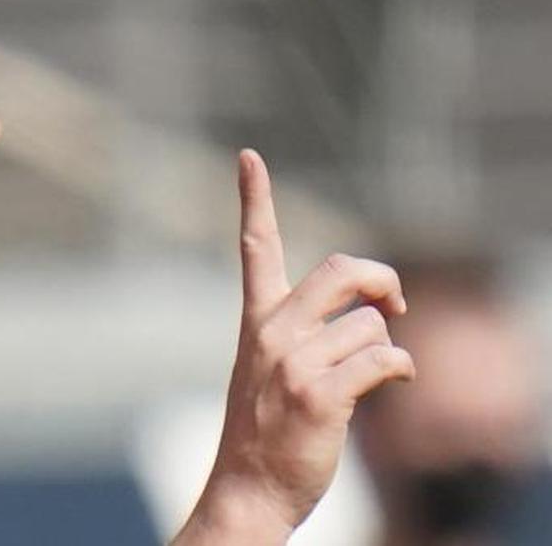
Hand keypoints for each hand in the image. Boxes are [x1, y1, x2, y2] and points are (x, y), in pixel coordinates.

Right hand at [173, 150, 415, 544]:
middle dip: (383, 281)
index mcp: (256, 322)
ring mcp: (294, 364)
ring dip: (385, 349)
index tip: (248, 158)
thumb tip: (376, 310)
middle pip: (340, 270)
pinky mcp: (320, 395)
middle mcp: (272, 334)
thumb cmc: (265, 432)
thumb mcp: (270, 370)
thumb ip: (307, 332)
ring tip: (366, 379)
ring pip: (372, 324)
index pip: (255, 249)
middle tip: (395, 304)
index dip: (253, 199)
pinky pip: (384, 359)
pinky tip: (392, 383)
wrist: (247, 490)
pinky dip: (400, 369)